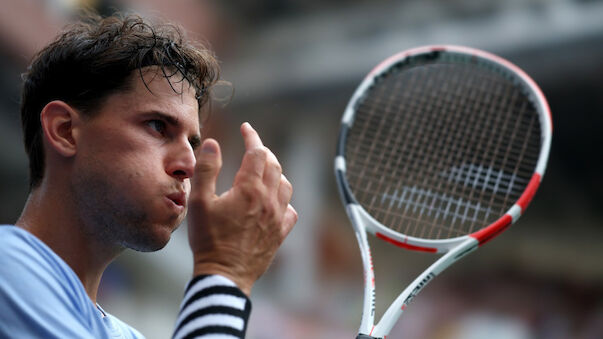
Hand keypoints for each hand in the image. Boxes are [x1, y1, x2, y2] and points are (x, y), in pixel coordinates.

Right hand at [187, 122, 297, 295]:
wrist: (224, 275)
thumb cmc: (208, 239)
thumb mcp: (199, 202)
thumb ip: (207, 169)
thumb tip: (213, 143)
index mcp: (249, 189)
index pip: (257, 152)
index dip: (252, 136)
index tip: (247, 128)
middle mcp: (268, 200)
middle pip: (274, 165)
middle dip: (264, 152)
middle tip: (252, 148)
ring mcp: (277, 218)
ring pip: (285, 185)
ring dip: (276, 173)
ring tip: (263, 172)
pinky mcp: (280, 234)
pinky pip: (291, 211)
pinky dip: (285, 200)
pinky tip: (276, 202)